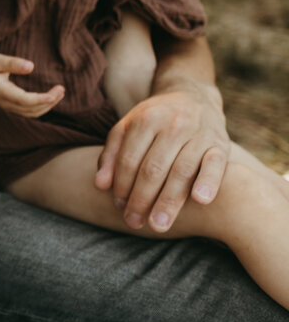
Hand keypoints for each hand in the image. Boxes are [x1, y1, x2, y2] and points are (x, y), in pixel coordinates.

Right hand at [0, 54, 64, 116]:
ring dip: (47, 106)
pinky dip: (41, 107)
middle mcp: (5, 103)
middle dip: (49, 101)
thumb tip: (31, 66)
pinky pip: (28, 112)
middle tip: (61, 89)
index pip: (25, 100)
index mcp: (2, 92)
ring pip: (31, 113)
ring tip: (59, 93)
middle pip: (31, 109)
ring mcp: (7, 107)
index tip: (54, 94)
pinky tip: (49, 98)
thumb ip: (13, 63)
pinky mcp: (10, 106)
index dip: (41, 99)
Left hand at [95, 82, 228, 232]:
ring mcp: (198, 134)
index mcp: (145, 120)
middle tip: (133, 222)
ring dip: (169, 201)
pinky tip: (200, 201)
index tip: (118, 207)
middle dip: (141, 199)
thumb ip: (112, 154)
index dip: (122, 185)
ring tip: (158, 225)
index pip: (130, 159)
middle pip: (153, 168)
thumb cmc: (154, 119)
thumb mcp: (128, 128)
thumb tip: (99, 185)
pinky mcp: (221, 143)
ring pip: (182, 171)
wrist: (193, 96)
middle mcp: (172, 125)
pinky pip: (216, 164)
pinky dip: (209, 182)